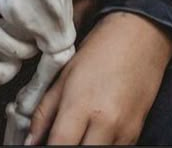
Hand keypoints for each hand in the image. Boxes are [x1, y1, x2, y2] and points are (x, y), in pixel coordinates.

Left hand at [27, 11, 171, 144]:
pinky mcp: (135, 134)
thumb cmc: (102, 49)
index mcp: (81, 106)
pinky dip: (100, 146)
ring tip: (76, 134)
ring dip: (84, 147)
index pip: (58, 146)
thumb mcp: (65, 75)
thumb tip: (30, 141)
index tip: (41, 143)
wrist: (141, 34)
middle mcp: (105, 124)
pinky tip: (92, 134)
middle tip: (60, 137)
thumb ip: (43, 112)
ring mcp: (123, 132)